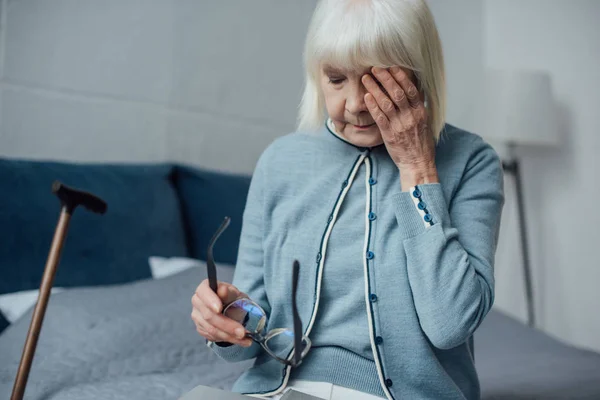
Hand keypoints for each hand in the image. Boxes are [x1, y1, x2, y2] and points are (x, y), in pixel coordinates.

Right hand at [191, 279, 252, 346]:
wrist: (232, 308)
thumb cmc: (232, 298)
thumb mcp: (234, 293)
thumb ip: (228, 292)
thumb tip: (223, 290)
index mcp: (204, 289)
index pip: (203, 293)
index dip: (210, 301)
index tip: (219, 309)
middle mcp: (197, 302)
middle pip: (208, 315)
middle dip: (226, 325)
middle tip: (242, 332)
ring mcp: (197, 316)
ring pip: (211, 329)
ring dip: (229, 335)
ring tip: (244, 338)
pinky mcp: (201, 328)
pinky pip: (212, 336)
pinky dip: (228, 339)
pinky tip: (239, 340)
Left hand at [362, 66, 438, 188]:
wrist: (418, 163)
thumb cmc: (421, 144)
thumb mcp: (425, 122)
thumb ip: (418, 108)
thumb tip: (415, 93)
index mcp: (421, 111)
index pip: (411, 89)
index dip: (401, 76)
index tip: (392, 66)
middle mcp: (411, 116)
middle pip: (397, 92)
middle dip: (385, 78)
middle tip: (375, 67)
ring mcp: (399, 125)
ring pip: (386, 102)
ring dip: (375, 88)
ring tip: (366, 78)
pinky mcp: (389, 134)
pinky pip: (380, 117)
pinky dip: (373, 106)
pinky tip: (366, 96)